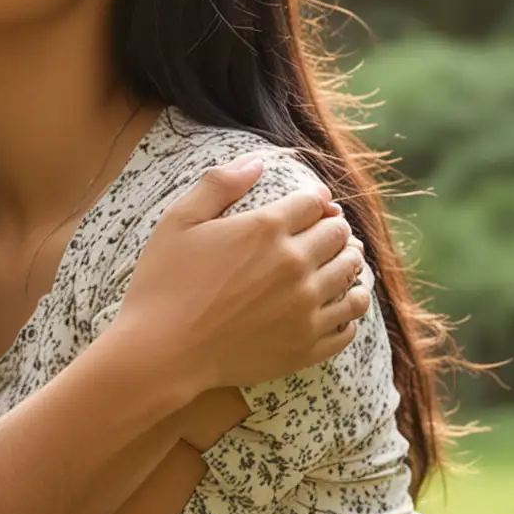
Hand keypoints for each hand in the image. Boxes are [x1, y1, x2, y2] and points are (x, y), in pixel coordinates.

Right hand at [111, 156, 369, 399]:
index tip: (312, 205)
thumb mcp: (180, 220)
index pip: (315, 203)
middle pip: (340, 236)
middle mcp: (295, 265)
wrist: (161, 352)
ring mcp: (305, 309)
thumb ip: (220, 183)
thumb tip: (258, 161)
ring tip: (338, 265)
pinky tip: (336, 305)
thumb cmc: (164, 282)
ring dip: (349, 265)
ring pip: (353, 278)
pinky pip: (349, 324)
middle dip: (334, 229)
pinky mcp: (306, 346)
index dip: (315, 200)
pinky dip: (348, 310)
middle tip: (324, 233)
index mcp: (266, 229)